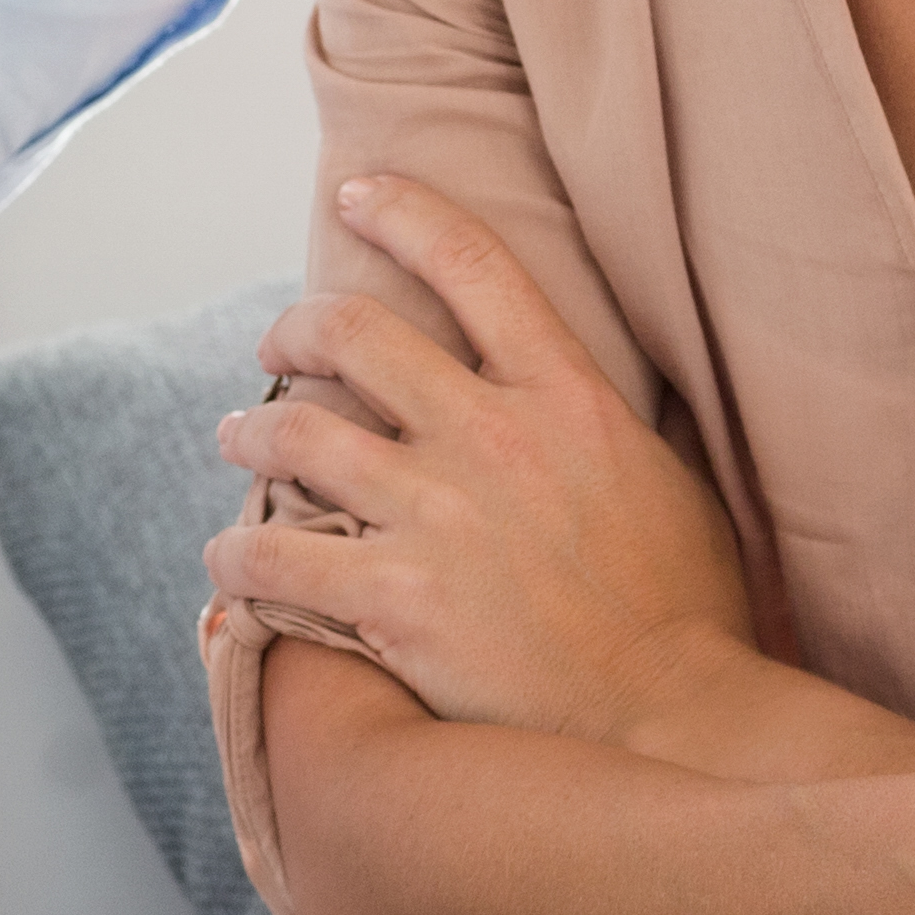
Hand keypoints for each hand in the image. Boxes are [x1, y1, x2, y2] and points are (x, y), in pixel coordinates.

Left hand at [207, 171, 758, 748]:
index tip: (357, 195)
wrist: (677, 719)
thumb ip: (599, 422)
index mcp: (567, 396)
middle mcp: (493, 436)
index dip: (402, 211)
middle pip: (353, 332)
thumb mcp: (667, 478)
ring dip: (251, 429)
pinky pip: (273, 557)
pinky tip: (227, 563)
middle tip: (276, 345)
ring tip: (238, 438)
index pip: (473, 264)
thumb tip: (567, 392)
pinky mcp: (397, 598)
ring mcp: (439, 515)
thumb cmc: (687, 612)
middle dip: (294, 327)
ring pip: (296, 432)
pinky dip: (235, 556)